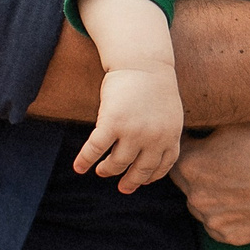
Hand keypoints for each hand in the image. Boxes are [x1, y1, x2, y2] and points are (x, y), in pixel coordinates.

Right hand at [73, 67, 182, 191]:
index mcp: (170, 136)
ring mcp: (133, 132)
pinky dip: (85, 160)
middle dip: (130, 181)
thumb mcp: (170, 112)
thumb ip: (165, 132)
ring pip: (117, 163)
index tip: (141, 182)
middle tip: (122, 187)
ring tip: (102, 171)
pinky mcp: (112, 123)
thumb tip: (154, 152)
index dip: (150, 176)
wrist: (142, 62)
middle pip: (140, 170)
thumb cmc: (154, 86)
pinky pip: (95, 149)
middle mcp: (154, 138)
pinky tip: (78, 167)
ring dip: (108, 170)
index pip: (162, 165)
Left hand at [171, 121, 249, 244]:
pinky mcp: (231, 237)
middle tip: (224, 161)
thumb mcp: (237, 123)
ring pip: (203, 205)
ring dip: (213, 195)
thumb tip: (196, 117)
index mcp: (189, 165)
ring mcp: (213, 220)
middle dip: (200, 170)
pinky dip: (229, 215)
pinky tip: (248, 201)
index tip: (204, 140)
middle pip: (186, 181)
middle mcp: (194, 196)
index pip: (178, 152)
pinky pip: (221, 225)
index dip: (191, 143)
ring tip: (239, 182)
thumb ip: (208, 126)